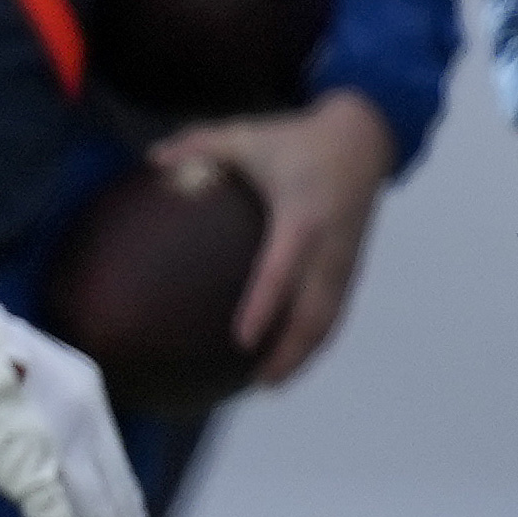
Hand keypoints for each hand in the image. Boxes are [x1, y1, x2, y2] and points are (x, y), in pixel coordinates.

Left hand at [153, 93, 395, 387]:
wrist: (364, 138)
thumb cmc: (299, 138)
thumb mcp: (248, 134)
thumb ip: (199, 144)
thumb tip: (152, 160)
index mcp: (301, 218)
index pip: (281, 272)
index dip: (263, 308)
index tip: (242, 341)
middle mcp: (328, 247)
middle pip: (313, 313)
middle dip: (289, 352)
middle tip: (258, 382)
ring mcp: (345, 261)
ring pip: (329, 321)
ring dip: (304, 355)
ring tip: (272, 382)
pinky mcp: (353, 266)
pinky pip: (336, 311)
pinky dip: (316, 339)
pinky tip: (292, 356)